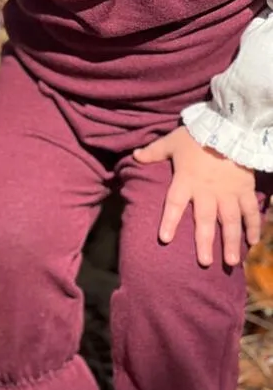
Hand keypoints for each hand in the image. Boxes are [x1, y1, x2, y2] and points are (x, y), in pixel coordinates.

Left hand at [134, 126, 260, 266]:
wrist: (230, 127)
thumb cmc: (197, 135)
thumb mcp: (172, 141)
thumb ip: (153, 151)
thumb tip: (134, 155)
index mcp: (186, 180)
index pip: (175, 203)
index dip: (170, 221)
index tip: (165, 239)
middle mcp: (208, 191)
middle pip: (204, 220)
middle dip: (204, 242)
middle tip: (204, 262)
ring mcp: (229, 192)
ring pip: (230, 221)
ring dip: (231, 242)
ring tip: (231, 262)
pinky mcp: (245, 190)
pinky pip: (251, 211)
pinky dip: (254, 226)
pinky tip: (253, 243)